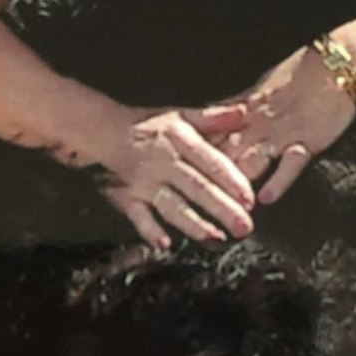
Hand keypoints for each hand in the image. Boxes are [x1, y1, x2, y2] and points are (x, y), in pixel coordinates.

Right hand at [101, 103, 254, 248]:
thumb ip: (213, 117)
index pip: (211, 162)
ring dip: (193, 222)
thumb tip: (244, 112)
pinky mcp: (127, 196)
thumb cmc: (151, 126)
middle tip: (244, 227)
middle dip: (221, 208)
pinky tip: (164, 243)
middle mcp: (164, 162)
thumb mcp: (182, 115)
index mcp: (181, 141)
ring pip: (172, 204)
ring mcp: (145, 182)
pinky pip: (138, 215)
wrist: (105, 130)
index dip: (231, 180)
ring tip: (214, 237)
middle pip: (196, 187)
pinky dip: (149, 230)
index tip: (250, 199)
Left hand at [194, 44, 355, 205]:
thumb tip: (211, 120)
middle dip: (208, 177)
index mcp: (244, 111)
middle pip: (226, 152)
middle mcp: (258, 124)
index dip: (190, 153)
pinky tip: (266, 198)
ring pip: (252, 160)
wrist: (337, 65)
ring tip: (225, 208)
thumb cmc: (302, 74)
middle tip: (190, 199)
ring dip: (238, 184)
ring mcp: (281, 133)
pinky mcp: (306, 141)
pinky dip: (277, 180)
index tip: (172, 170)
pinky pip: (289, 164)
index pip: (211, 134)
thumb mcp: (261, 89)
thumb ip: (237, 110)